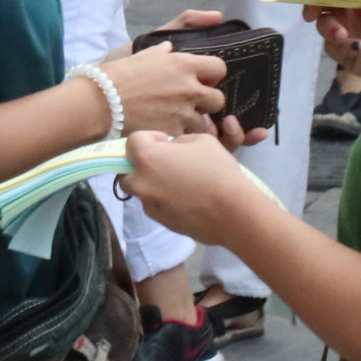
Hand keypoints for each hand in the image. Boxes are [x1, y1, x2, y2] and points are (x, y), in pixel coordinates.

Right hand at [100, 38, 232, 138]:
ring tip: (182, 125)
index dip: (212, 75)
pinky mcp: (173, 134)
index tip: (203, 80)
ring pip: (207, 124)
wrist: (100, 102)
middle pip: (218, 100)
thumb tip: (170, 49)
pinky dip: (182, 139)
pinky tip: (171, 136)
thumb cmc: (118, 75)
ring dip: (197, 124)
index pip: (219, 69)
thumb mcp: (142, 54)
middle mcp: (189, 88)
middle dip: (208, 103)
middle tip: (193, 105)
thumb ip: (162, 51)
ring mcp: (183, 114)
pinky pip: (188, 139)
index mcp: (184, 64)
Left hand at [114, 122, 260, 244]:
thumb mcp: (201, 140)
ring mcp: (150, 205)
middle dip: (142, 165)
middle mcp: (142, 183)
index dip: (149, 138)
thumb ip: (178, 142)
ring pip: (142, 190)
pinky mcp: (161, 222)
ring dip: (153, 183)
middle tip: (165, 162)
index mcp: (148, 159)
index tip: (166, 141)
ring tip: (180, 182)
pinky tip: (187, 199)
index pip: (132, 141)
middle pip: (127, 171)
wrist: (233, 212)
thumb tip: (171, 149)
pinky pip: (156, 206)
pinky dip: (165, 200)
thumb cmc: (218, 170)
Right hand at [309, 0, 360, 89]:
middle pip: (323, 4)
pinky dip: (340, 46)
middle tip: (312, 14)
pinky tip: (358, 47)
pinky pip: (330, 47)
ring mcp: (349, 32)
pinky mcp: (347, 54)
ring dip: (329, 28)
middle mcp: (353, 10)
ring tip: (342, 35)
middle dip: (314, 8)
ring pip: (323, 26)